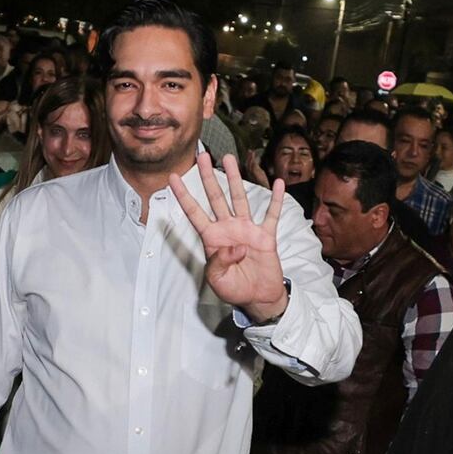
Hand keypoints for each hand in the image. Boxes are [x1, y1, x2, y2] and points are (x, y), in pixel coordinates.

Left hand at [171, 153, 288, 322]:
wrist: (258, 298)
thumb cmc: (234, 289)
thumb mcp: (218, 281)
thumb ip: (219, 263)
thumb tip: (236, 246)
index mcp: (212, 238)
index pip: (194, 213)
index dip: (183, 196)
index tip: (173, 177)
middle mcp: (227, 228)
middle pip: (215, 197)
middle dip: (208, 177)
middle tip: (202, 156)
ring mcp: (247, 229)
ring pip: (239, 198)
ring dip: (234, 178)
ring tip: (229, 159)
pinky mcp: (266, 235)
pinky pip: (272, 214)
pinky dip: (277, 200)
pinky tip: (279, 184)